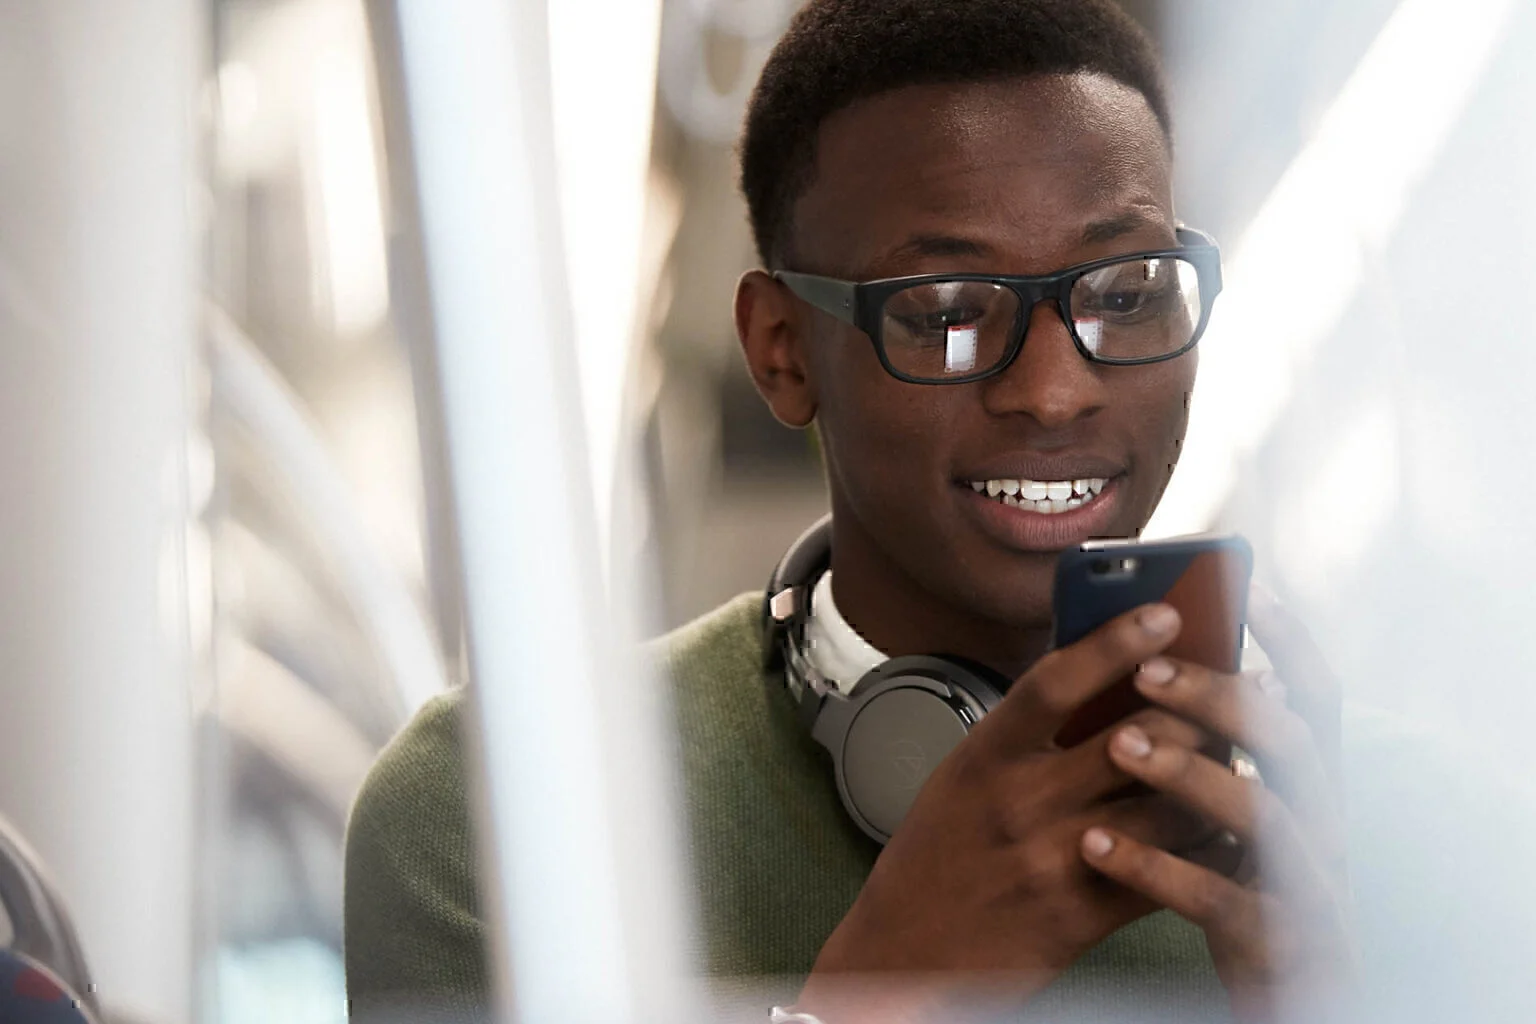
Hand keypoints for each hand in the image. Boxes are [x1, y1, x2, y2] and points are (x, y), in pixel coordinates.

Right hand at [796, 603, 1212, 1023]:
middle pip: (1134, 736)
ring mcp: (1054, 858)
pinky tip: (1226, 829)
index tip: (1165, 612)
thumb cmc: (935, 860)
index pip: (1055, 681)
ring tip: (1242, 754)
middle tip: (1234, 686)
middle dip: (1195, 709)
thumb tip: (1098, 679)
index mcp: (983, 756)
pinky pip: (1167, 872)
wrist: (903, 956)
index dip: (1115, 641)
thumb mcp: (962, 777)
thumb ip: (1022, 734)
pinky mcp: (1083, 915)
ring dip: (1213, 776)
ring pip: (1166, 803)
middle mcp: (1019, 801)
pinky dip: (1205, 848)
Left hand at [1079, 586, 1357, 1023]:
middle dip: (1219, 698)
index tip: (1248, 590)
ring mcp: (1307, 885)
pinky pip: (1218, 898)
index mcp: (1311, 785)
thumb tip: (1148, 666)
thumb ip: (1215, 752)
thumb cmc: (1244, 891)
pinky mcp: (1275, 942)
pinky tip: (1097, 844)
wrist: (1288, 1001)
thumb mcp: (1238, 816)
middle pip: (1290, 741)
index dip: (1291, 642)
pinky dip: (1156, 867)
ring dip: (1187, 771)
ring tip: (1117, 745)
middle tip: (1146, 670)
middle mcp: (1322, 825)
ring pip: (1261, 814)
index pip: (1317, 698)